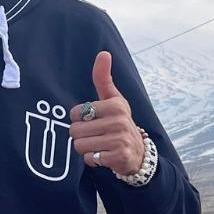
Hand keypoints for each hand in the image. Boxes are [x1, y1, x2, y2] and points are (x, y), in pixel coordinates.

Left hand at [70, 52, 146, 175]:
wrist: (138, 152)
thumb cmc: (119, 122)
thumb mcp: (113, 99)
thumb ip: (103, 78)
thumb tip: (103, 53)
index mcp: (116, 105)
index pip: (76, 113)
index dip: (79, 119)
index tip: (93, 121)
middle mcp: (119, 121)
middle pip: (75, 130)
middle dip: (81, 136)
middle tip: (95, 135)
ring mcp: (119, 140)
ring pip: (80, 145)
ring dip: (86, 148)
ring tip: (99, 144)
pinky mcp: (118, 157)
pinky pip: (89, 159)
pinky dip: (93, 159)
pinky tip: (104, 155)